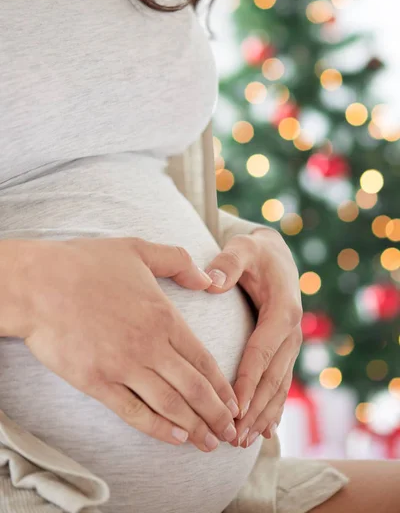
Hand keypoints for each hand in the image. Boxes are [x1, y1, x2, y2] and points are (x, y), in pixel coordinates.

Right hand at [7, 237, 238, 451]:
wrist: (38, 283)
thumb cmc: (86, 264)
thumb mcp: (138, 250)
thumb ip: (178, 262)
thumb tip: (208, 279)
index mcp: (163, 316)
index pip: (203, 359)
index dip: (222, 386)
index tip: (234, 403)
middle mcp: (149, 345)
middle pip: (193, 388)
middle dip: (216, 414)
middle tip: (230, 433)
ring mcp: (122, 366)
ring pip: (169, 404)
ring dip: (194, 427)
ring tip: (209, 443)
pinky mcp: (96, 382)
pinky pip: (133, 412)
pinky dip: (157, 428)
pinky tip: (174, 437)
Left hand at [204, 227, 302, 446]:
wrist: (275, 255)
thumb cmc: (254, 252)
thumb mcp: (243, 248)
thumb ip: (228, 262)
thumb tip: (211, 282)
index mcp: (283, 311)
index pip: (262, 352)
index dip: (247, 381)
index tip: (232, 408)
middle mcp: (292, 332)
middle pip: (272, 378)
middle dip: (254, 409)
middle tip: (233, 436)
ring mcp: (291, 344)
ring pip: (278, 387)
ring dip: (262, 415)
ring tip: (242, 441)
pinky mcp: (285, 350)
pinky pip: (281, 384)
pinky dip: (272, 408)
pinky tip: (264, 431)